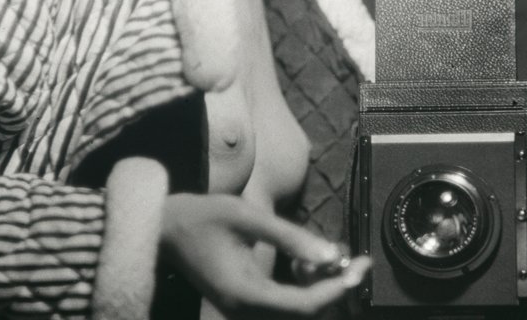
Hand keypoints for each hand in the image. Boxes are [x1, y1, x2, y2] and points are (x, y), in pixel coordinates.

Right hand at [160, 193, 369, 318]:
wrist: (166, 229)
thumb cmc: (203, 217)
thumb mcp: (247, 216)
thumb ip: (289, 236)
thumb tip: (330, 254)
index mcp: (245, 293)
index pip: (305, 306)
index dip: (337, 288)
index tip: (361, 265)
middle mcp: (244, 311)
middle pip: (305, 315)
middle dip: (334, 289)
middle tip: (354, 260)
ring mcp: (243, 312)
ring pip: (296, 314)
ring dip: (319, 290)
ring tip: (328, 257)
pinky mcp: (243, 306)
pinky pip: (283, 307)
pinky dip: (302, 290)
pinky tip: (303, 263)